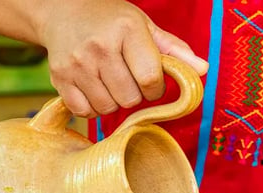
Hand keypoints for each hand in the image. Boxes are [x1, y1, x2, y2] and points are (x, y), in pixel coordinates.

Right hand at [38, 0, 208, 116]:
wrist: (61, 11)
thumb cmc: (111, 21)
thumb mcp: (145, 27)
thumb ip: (174, 50)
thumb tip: (203, 70)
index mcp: (127, 31)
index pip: (151, 78)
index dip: (156, 87)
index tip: (151, 81)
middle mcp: (100, 47)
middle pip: (130, 98)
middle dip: (135, 95)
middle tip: (128, 78)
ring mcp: (77, 64)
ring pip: (108, 108)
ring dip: (114, 102)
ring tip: (110, 82)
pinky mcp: (59, 79)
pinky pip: (85, 112)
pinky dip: (93, 108)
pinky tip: (94, 89)